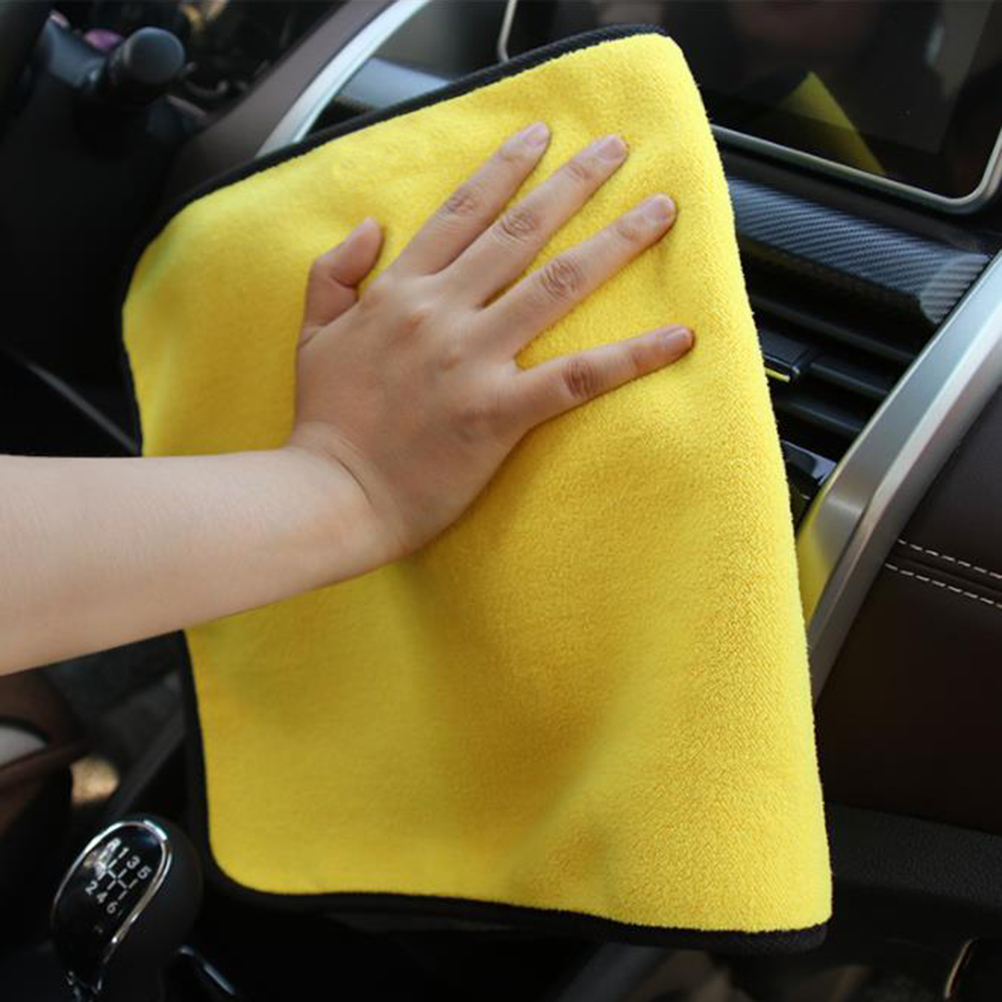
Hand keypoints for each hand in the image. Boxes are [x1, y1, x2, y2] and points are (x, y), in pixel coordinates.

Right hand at [286, 122, 691, 569]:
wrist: (330, 495)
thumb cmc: (325, 423)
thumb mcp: (313, 335)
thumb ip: (334, 274)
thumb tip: (371, 226)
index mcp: (400, 292)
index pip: (462, 213)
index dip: (506, 169)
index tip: (542, 136)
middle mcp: (442, 312)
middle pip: (520, 233)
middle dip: (574, 183)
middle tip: (619, 148)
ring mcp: (473, 360)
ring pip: (557, 285)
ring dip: (615, 242)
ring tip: (661, 210)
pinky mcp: (500, 412)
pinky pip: (578, 376)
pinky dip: (632, 356)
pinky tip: (677, 336)